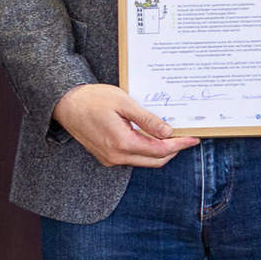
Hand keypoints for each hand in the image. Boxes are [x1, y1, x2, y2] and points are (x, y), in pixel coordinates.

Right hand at [51, 83, 197, 166]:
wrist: (66, 104)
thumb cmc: (93, 99)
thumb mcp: (124, 103)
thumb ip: (147, 119)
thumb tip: (167, 132)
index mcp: (122, 143)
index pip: (159, 151)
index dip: (179, 145)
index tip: (194, 139)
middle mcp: (115, 156)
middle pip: (154, 160)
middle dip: (174, 150)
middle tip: (188, 137)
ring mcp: (110, 158)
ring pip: (144, 160)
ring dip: (161, 151)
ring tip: (175, 136)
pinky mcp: (106, 155)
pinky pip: (133, 157)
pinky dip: (147, 150)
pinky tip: (154, 137)